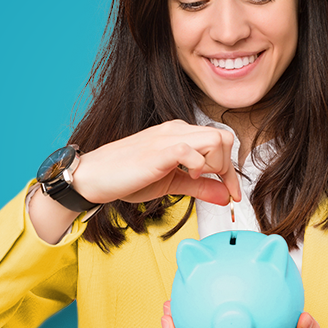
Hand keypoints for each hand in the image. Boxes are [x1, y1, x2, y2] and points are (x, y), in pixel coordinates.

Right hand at [72, 120, 241, 206]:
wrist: (94, 176)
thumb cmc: (127, 177)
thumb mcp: (173, 184)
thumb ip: (200, 187)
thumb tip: (226, 197)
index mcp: (181, 134)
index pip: (221, 142)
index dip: (232, 171)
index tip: (233, 193)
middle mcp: (178, 130)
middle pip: (224, 138)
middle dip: (227, 168)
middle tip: (216, 187)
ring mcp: (168, 138)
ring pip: (215, 140)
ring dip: (216, 165)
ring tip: (197, 178)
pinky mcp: (158, 150)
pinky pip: (190, 150)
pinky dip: (198, 165)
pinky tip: (188, 175)